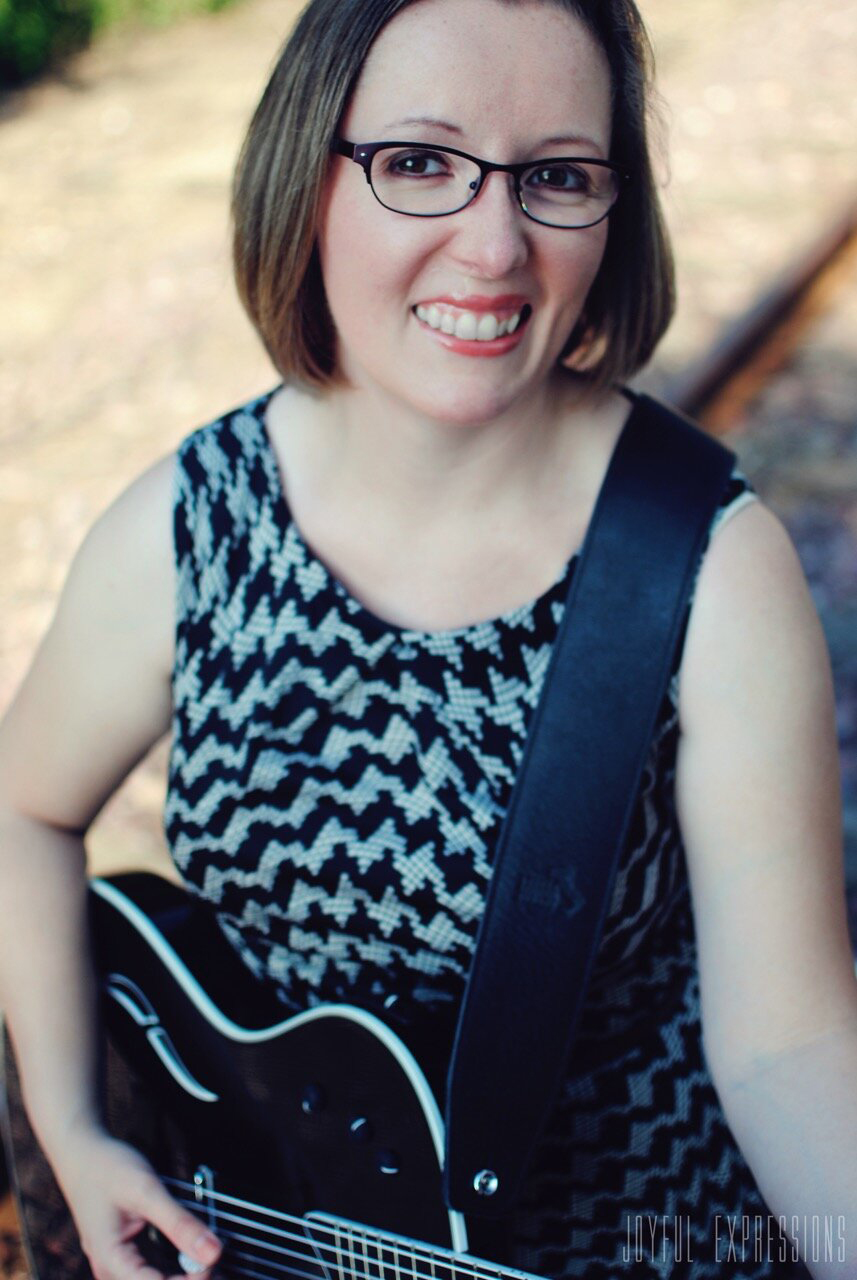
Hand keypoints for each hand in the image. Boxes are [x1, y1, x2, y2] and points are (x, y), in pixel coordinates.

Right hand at [50, 1124, 221, 1278]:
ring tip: (207, 1257)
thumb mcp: (147, 1191)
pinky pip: (150, 1273)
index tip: (215, 1258)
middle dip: (188, 1279)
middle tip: (214, 1255)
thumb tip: (214, 1253)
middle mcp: (110, 1270)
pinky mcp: (123, 1256)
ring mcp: (114, 1265)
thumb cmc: (108, 1168)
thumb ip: (179, 1223)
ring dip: (182, 1276)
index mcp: (111, 1260)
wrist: (81, 1153)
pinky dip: (173, 1268)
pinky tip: (191, 1255)